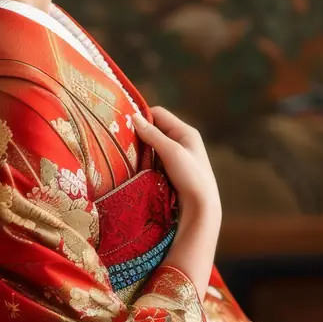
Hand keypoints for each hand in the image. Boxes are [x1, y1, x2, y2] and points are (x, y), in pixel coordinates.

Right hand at [133, 106, 220, 221]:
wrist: (201, 207)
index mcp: (186, 132)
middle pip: (155, 128)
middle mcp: (182, 141)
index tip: (124, 124)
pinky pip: (154, 158)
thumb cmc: (191, 177)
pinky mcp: (171, 169)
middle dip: (140, 133)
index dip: (142, 116)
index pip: (159, 114)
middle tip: (122, 139)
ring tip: (126, 152)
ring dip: (141, 148)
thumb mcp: (172, 152)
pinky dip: (145, 159)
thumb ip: (153, 135)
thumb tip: (133, 117)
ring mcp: (177, 155)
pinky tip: (136, 165)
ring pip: (153, 144)